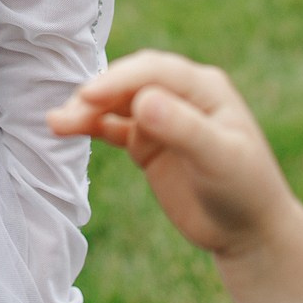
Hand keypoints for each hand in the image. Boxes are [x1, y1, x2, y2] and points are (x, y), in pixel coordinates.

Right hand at [48, 49, 297, 258]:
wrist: (247, 231)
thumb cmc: (245, 190)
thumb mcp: (220, 158)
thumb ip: (184, 129)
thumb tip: (144, 102)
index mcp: (203, 87)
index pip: (154, 71)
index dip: (120, 80)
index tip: (89, 95)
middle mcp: (180, 94)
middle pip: (129, 83)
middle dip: (97, 94)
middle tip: (67, 115)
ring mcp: (161, 117)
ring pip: (115, 104)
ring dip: (87, 110)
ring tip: (55, 124)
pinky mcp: (147, 142)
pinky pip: (112, 127)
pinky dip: (91, 126)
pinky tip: (65, 129)